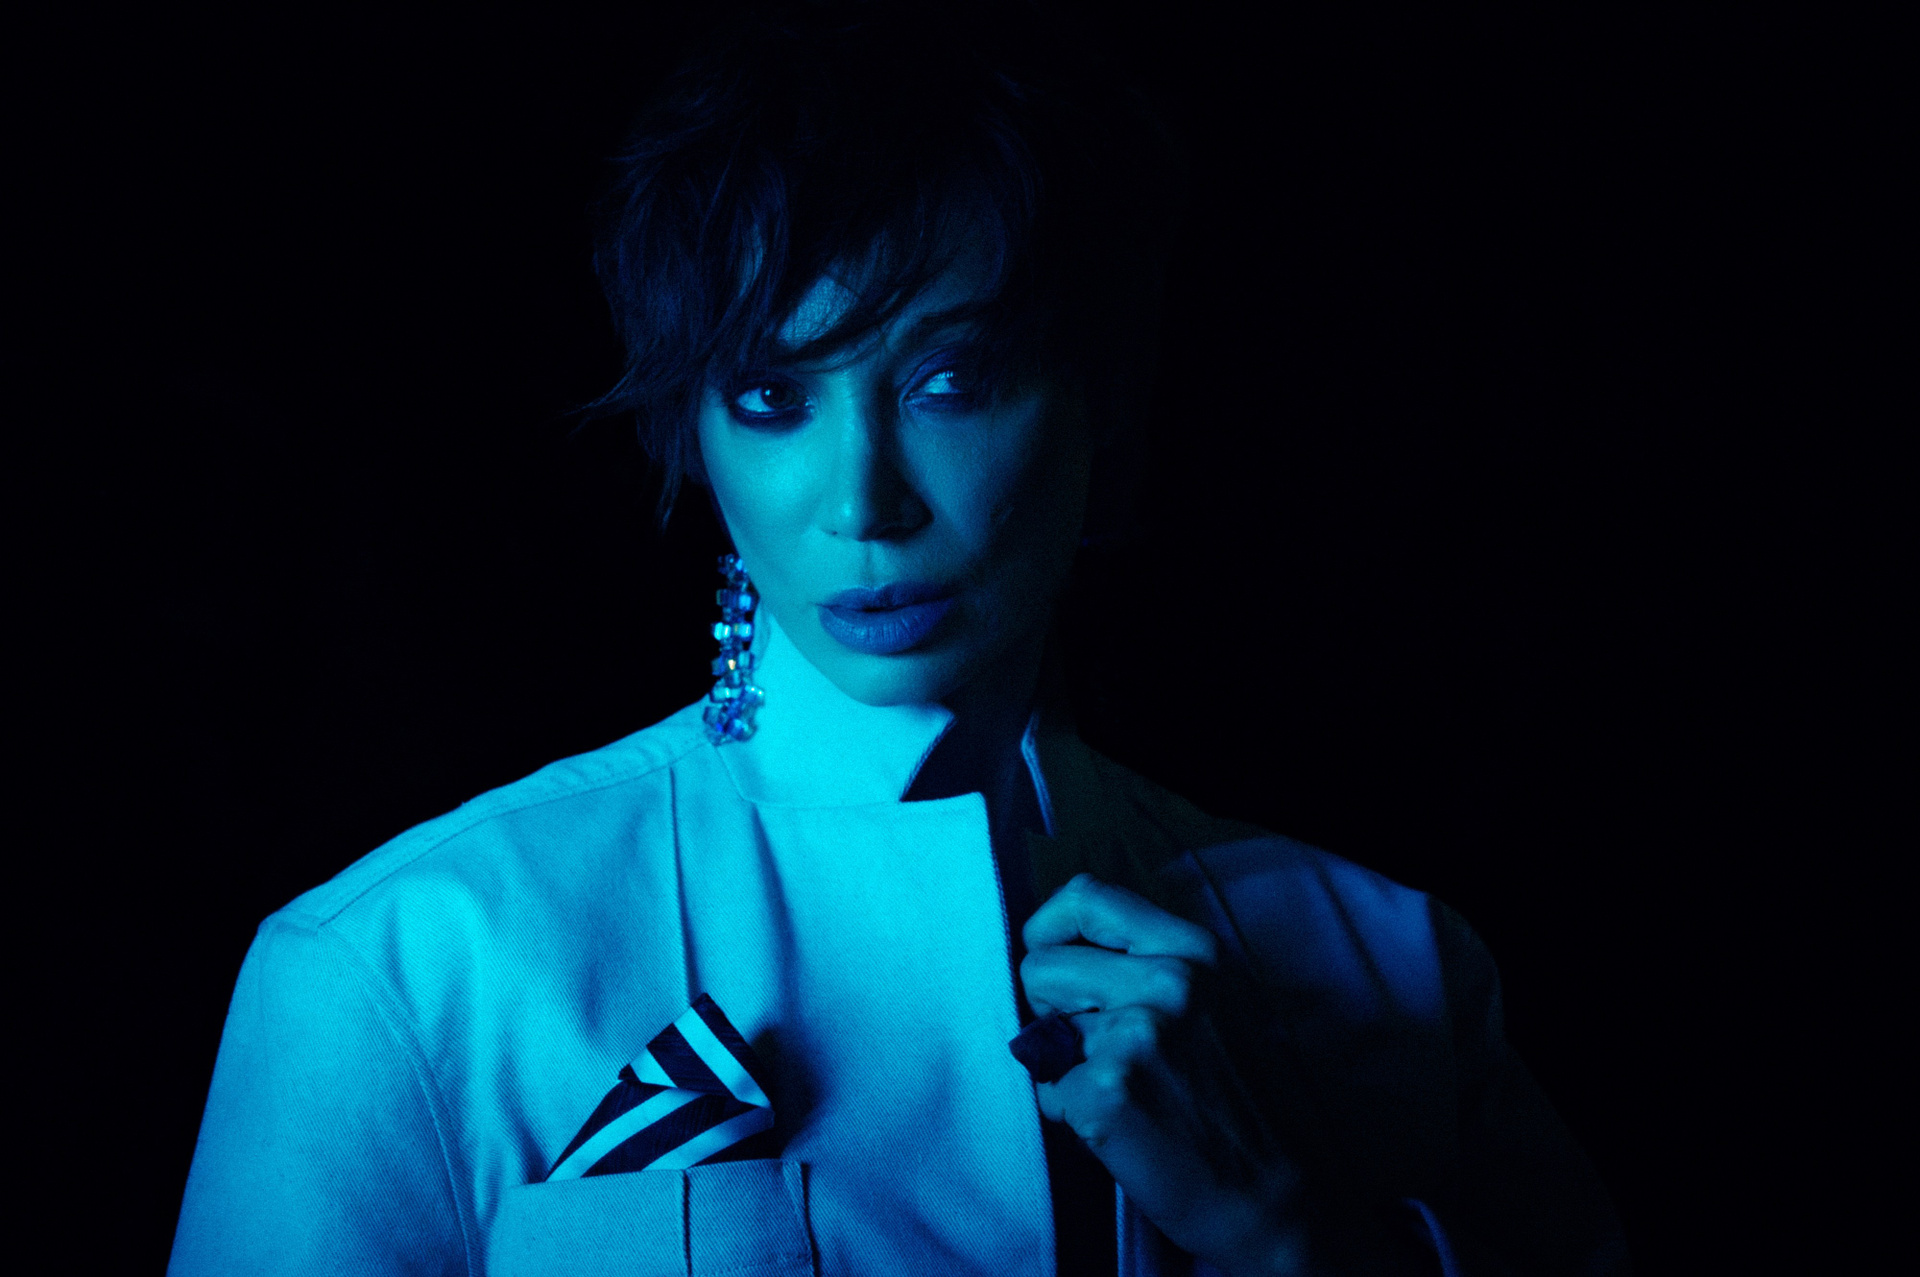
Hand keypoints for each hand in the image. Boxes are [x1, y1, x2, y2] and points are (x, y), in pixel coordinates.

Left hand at [1020, 874, 1307, 1276]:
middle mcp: (1170, 982)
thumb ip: (1144, 962)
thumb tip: (1057, 941)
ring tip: (1121, 1091)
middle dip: (1050, 1010)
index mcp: (1194, 952)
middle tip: (1099, 1048)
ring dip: (1063, 1066)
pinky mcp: (1108, 1090)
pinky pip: (1047, 1088)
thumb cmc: (1224, 1099)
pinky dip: (1069, 1113)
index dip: (1051, 929)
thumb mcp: (1205, 1002)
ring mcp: (1138, 1034)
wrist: (1263, 1196)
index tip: (1054, 959)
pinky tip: (1120, 1127)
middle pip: (1041, 965)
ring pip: (1038, 1032)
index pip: (1086, 895)